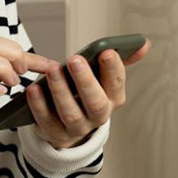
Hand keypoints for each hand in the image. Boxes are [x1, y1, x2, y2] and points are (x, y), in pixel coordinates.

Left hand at [26, 40, 150, 149]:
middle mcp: (98, 116)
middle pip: (95, 102)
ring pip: (71, 113)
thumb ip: (120, 60)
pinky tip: (34, 89)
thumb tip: (144, 43)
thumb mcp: (104, 79)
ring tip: (52, 70)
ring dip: (61, 91)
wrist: (69, 127)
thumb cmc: (86, 95)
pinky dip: (39, 106)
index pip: (116, 84)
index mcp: (113, 99)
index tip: (106, 51)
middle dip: (86, 80)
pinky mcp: (56, 134)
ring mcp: (77, 128)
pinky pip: (47, 122)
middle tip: (75, 60)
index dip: (113, 69)